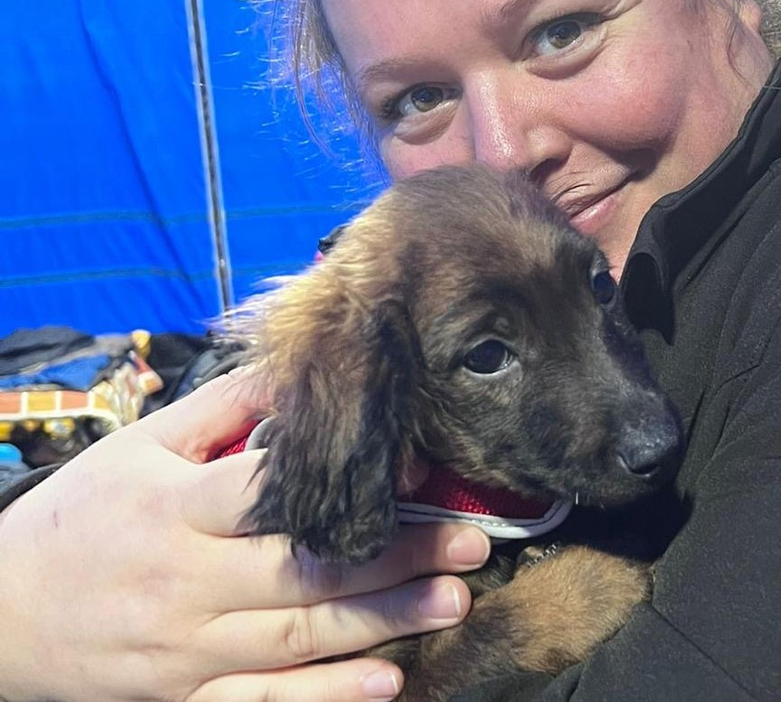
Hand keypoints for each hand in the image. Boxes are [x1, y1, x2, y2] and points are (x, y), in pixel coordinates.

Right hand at [0, 367, 491, 701]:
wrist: (0, 616)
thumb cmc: (85, 516)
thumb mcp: (142, 448)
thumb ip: (224, 409)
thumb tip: (304, 373)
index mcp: (174, 507)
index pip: (269, 494)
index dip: (345, 483)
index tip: (420, 472)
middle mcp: (183, 581)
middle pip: (301, 571)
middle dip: (393, 558)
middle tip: (470, 547)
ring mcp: (184, 647)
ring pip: (295, 640)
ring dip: (381, 623)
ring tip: (452, 602)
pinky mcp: (184, 696)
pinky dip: (323, 697)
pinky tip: (385, 682)